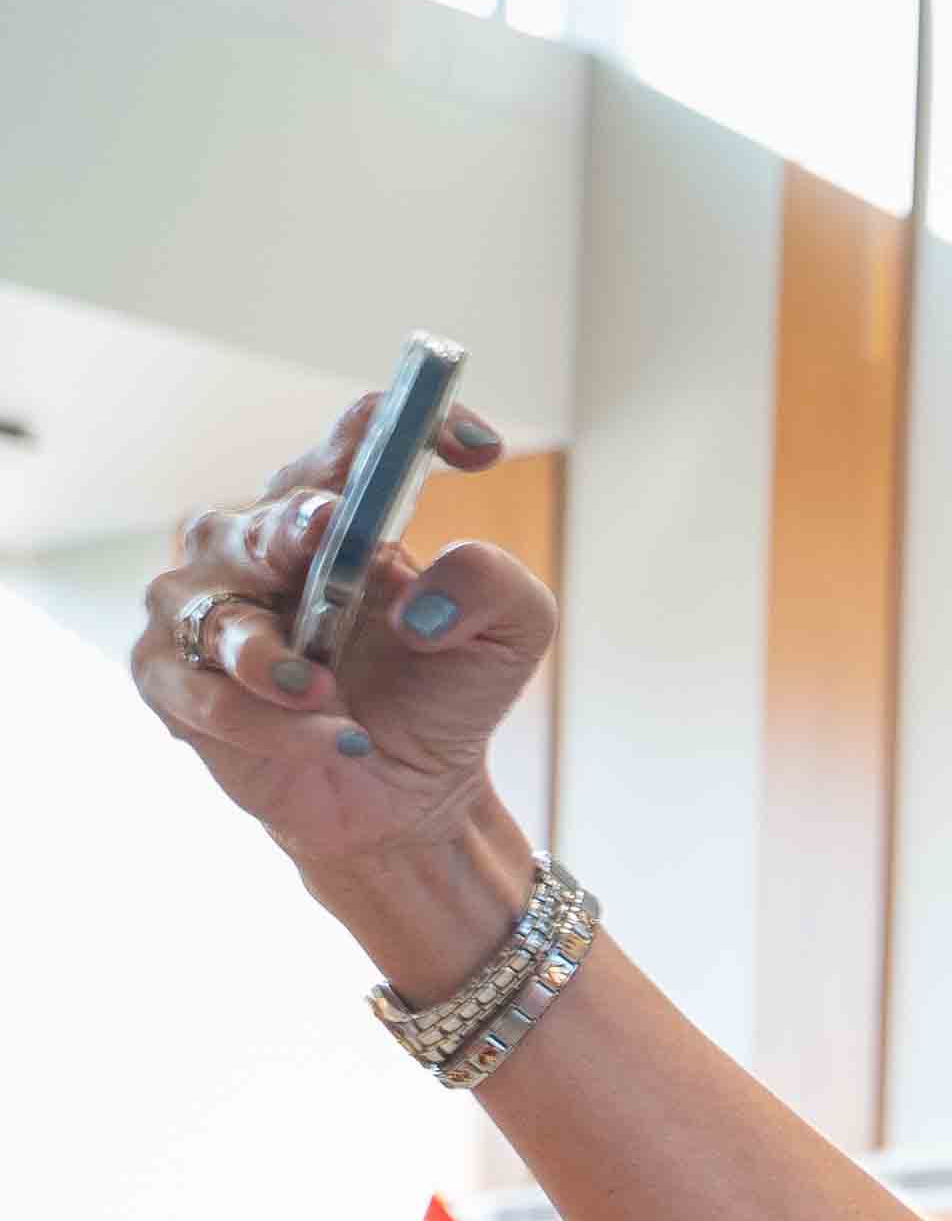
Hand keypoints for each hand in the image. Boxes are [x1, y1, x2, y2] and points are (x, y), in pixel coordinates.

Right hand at [126, 389, 555, 894]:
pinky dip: (271, 723)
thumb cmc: (441, 691)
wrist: (406, 792)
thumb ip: (493, 588)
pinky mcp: (173, 683)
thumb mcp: (508, 635)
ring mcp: (205, 612)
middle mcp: (256, 547)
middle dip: (293, 524)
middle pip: (264, 518)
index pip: (357, 444)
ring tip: (323, 688)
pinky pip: (206, 696)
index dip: (402, 427)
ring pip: (217, 613)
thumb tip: (423, 600)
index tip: (473, 443)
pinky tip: (336, 740)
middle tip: (328, 527)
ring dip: (271, 652)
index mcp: (337, 514)